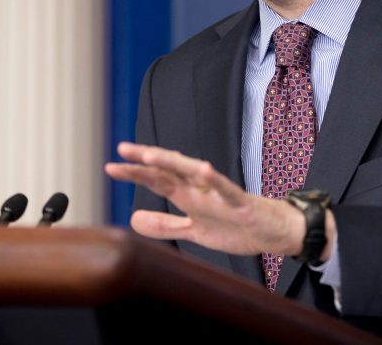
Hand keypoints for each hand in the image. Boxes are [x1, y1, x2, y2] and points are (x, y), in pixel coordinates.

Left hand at [105, 142, 311, 256]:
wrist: (270, 232)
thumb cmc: (234, 226)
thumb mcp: (193, 230)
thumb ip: (165, 224)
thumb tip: (133, 218)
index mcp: (188, 195)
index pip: (158, 179)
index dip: (135, 173)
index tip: (110, 166)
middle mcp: (200, 189)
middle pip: (169, 170)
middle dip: (146, 161)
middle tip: (122, 150)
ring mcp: (218, 194)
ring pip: (192, 173)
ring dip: (172, 163)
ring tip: (150, 155)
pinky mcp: (238, 202)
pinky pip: (225, 189)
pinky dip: (214, 180)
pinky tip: (203, 169)